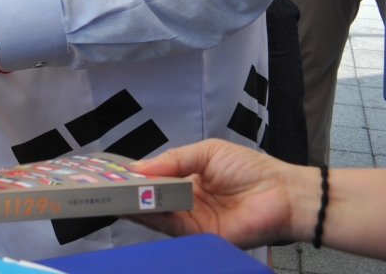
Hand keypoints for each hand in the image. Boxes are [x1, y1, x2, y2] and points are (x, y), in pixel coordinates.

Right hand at [128, 139, 311, 247]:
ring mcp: (194, 220)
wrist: (283, 193)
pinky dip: (153, 217)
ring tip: (114, 195)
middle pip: (153, 200)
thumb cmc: (250, 168)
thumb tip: (139, 167)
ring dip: (136, 206)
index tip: (113, 172)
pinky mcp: (201, 235)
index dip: (137, 177)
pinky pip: (172, 227)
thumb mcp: (207, 153)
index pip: (157, 181)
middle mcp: (189, 203)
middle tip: (105, 186)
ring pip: (158, 215)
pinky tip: (136, 206)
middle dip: (130, 193)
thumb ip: (173, 160)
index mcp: (190, 181)